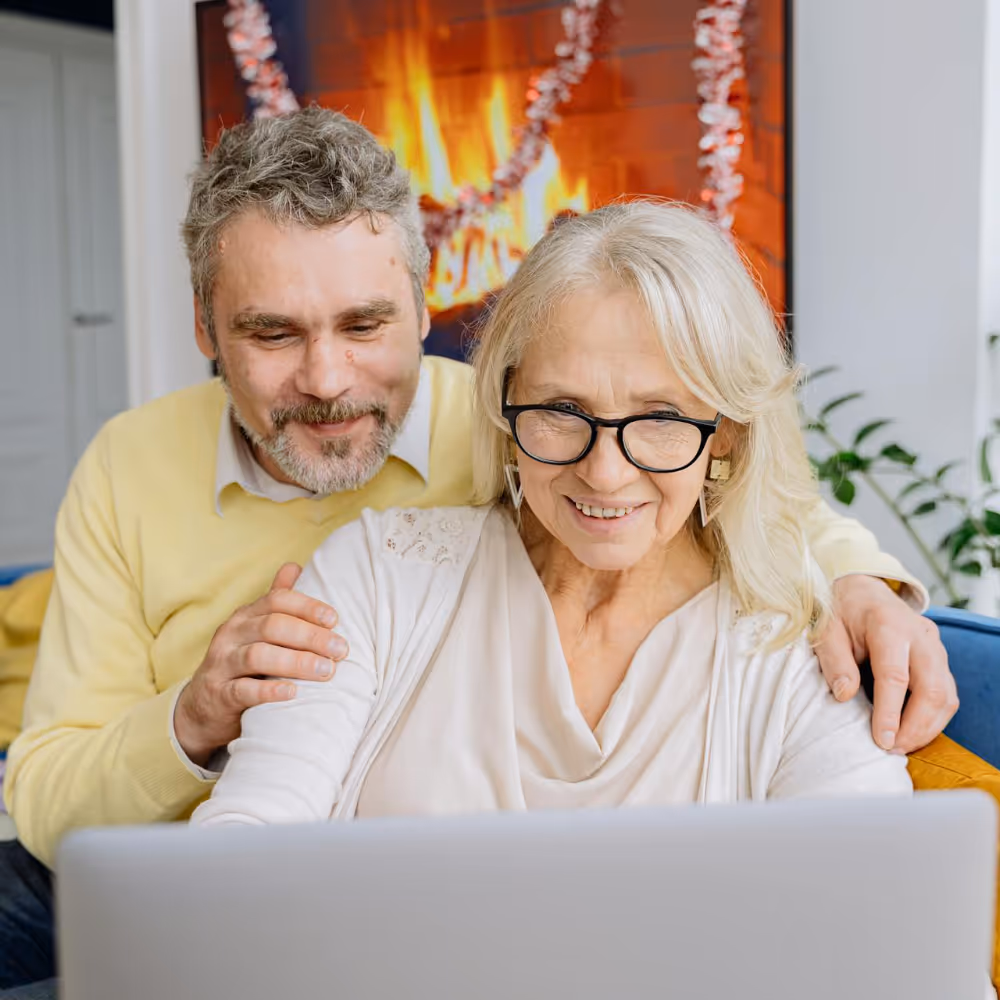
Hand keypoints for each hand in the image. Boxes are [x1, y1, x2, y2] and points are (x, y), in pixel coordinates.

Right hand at [174, 563, 347, 766]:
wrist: (203, 705)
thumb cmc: (241, 662)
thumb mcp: (256, 628)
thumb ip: (275, 600)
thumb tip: (294, 565)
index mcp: (246, 615)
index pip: (277, 600)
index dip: (307, 606)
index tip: (334, 620)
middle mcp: (231, 633)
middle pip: (272, 626)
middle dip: (310, 636)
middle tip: (340, 650)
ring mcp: (221, 663)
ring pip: (258, 656)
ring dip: (296, 662)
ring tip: (325, 670)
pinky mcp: (218, 693)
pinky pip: (243, 690)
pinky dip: (269, 691)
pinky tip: (293, 692)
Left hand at [815, 575, 957, 753]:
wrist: (862, 591)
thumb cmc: (841, 613)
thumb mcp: (826, 631)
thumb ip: (834, 661)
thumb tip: (844, 696)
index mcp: (888, 625)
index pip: (895, 675)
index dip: (890, 712)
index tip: (882, 740)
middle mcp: (919, 635)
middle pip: (933, 689)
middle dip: (916, 727)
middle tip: (892, 750)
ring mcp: (934, 646)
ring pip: (947, 695)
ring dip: (928, 727)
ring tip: (900, 747)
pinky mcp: (939, 658)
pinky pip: (948, 694)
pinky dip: (934, 718)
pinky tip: (912, 732)